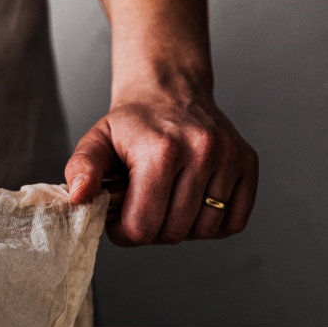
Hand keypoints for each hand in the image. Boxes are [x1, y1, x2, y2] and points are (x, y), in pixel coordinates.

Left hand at [65, 81, 258, 245]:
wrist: (171, 92)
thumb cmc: (132, 124)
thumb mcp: (96, 141)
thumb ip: (82, 168)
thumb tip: (79, 197)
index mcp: (161, 150)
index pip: (143, 226)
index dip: (124, 233)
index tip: (118, 219)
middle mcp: (202, 152)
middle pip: (174, 232)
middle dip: (150, 231)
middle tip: (140, 208)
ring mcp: (230, 158)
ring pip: (204, 231)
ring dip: (181, 228)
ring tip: (166, 203)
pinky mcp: (248, 164)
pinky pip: (234, 222)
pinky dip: (212, 225)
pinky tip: (192, 205)